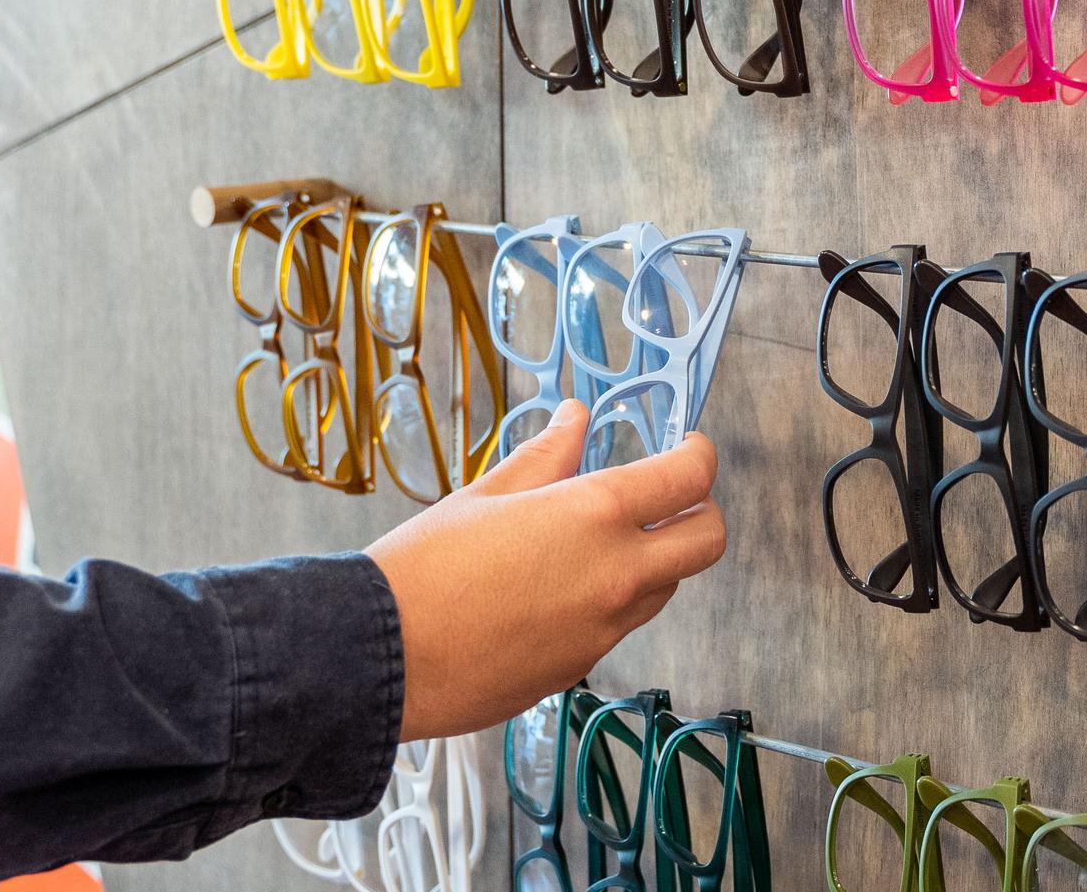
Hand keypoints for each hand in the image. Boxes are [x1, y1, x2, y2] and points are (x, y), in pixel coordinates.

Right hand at [366, 400, 725, 740]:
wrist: (379, 659)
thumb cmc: (423, 567)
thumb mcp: (486, 494)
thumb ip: (546, 456)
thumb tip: (576, 418)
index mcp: (595, 514)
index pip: (688, 478)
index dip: (698, 456)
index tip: (687, 448)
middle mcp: (617, 574)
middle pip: (707, 541)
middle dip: (701, 512)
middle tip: (670, 498)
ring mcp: (604, 628)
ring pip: (668, 586)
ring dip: (657, 561)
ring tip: (603, 543)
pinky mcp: (582, 667)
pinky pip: (621, 626)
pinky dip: (612, 602)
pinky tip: (560, 590)